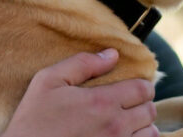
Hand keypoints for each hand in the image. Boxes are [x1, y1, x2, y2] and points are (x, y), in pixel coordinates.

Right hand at [0, 48, 158, 136]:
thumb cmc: (33, 121)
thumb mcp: (48, 82)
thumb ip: (82, 63)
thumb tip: (112, 54)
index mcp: (102, 102)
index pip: (143, 88)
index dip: (141, 85)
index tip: (132, 87)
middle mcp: (115, 126)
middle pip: (150, 110)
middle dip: (142, 103)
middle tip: (128, 104)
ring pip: (149, 133)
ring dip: (142, 125)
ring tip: (127, 122)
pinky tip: (123, 136)